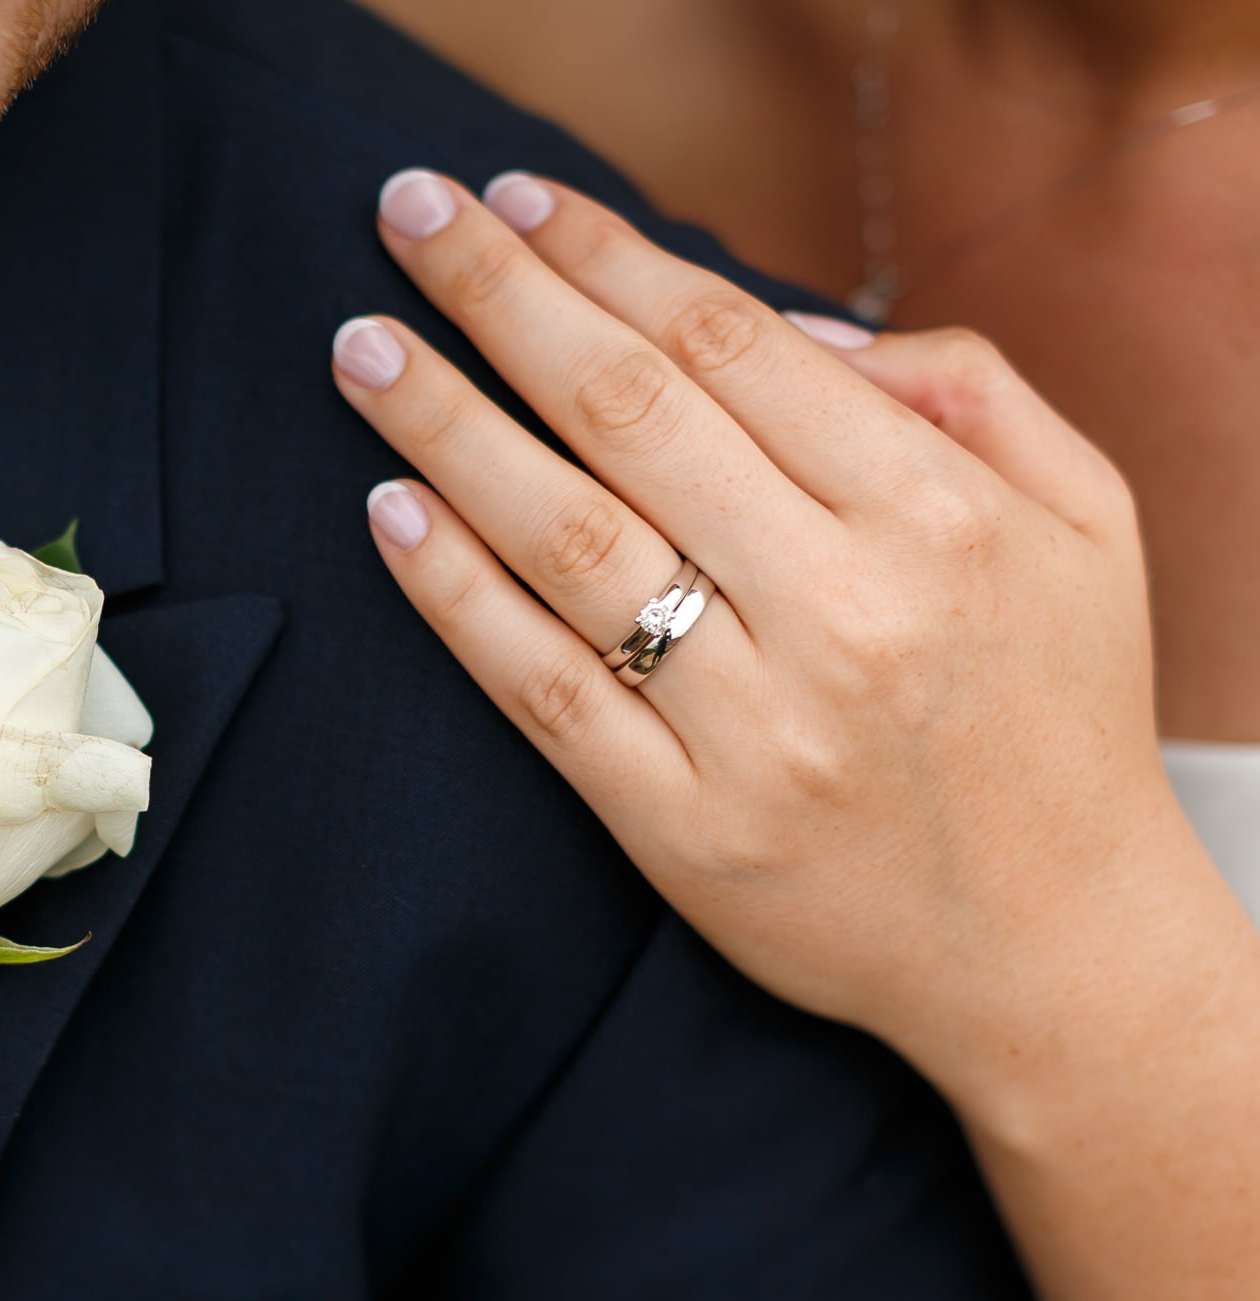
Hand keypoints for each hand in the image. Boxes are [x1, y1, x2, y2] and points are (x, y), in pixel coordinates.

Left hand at [332, 168, 1204, 1070]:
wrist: (1059, 953)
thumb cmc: (1058, 715)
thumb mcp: (1084, 523)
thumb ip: (966, 392)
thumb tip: (797, 326)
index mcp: (940, 514)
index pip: (735, 347)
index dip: (612, 258)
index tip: (520, 201)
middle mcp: (845, 610)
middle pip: (630, 415)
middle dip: (503, 299)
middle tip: (407, 217)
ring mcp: (755, 726)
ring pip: (568, 541)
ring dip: (448, 428)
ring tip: (361, 351)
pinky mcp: (681, 828)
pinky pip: (541, 690)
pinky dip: (456, 596)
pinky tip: (390, 512)